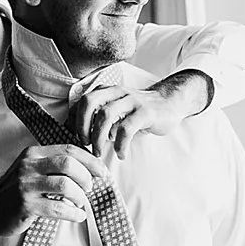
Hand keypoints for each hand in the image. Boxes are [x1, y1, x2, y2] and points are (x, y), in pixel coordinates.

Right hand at [0, 142, 109, 243]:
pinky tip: (77, 216)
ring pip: (65, 186)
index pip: (68, 149)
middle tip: (90, 188)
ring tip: (81, 203)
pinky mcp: (26, 206)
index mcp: (33, 154)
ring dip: (80, 196)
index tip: (101, 172)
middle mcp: (29, 166)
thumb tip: (88, 168)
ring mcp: (26, 186)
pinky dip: (74, 213)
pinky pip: (59, 208)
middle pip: (68, 164)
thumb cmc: (14, 191)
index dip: (90, 160)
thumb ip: (51, 165)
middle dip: (86, 177)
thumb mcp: (30, 170)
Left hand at [70, 70, 208, 157]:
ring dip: (98, 137)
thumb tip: (78, 134)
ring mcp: (132, 100)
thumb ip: (99, 117)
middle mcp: (117, 92)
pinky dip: (120, 144)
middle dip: (81, 125)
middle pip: (89, 102)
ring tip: (98, 152)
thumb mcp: (117, 110)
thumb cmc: (139, 111)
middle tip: (83, 144)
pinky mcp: (145, 112)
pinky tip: (121, 154)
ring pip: (105, 115)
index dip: (74, 119)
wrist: (170, 103)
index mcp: (107, 91)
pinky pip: (126, 129)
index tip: (74, 137)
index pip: (82, 100)